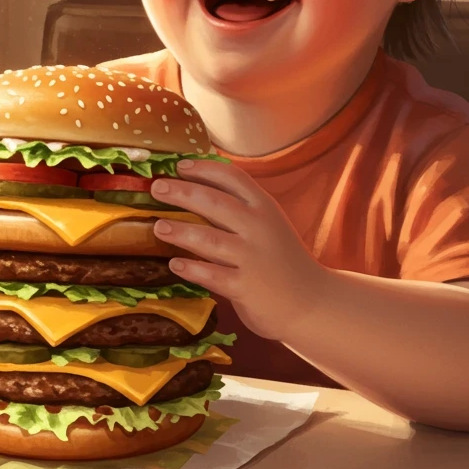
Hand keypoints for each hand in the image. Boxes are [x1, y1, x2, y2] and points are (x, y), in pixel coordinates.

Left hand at [151, 159, 326, 341]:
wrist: (312, 302)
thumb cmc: (281, 260)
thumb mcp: (268, 225)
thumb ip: (239, 209)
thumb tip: (194, 188)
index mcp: (264, 207)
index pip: (233, 178)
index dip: (203, 169)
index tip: (179, 166)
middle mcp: (259, 228)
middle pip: (215, 202)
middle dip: (182, 193)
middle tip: (157, 188)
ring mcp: (253, 258)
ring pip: (209, 239)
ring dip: (181, 231)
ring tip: (158, 227)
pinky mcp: (246, 287)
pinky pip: (212, 275)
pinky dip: (192, 269)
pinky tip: (174, 264)